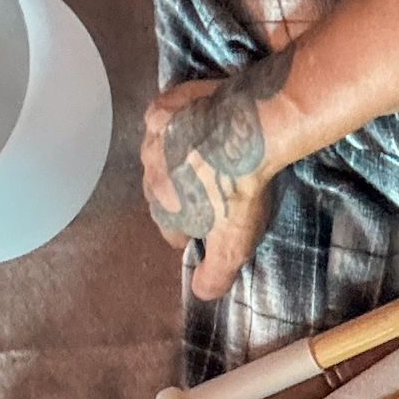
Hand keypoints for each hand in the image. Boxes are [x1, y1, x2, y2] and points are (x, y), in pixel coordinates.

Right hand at [141, 47, 295, 300]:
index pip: (171, 230)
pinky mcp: (165, 104)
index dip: (194, 230)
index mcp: (162, 209)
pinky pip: (165, 118)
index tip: (214, 224)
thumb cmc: (240, 191)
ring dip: (178, 155)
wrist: (249, 129)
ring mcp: (153, 136)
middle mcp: (148, 173)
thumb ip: (213, 276)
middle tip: (215, 185)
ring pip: (161, 153)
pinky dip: (178, 122)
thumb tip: (200, 295)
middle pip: (164, 190)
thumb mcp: (233, 246)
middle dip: (183, 191)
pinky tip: (199, 120)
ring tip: (208, 152)